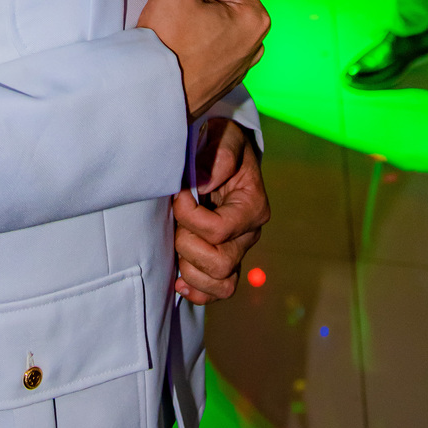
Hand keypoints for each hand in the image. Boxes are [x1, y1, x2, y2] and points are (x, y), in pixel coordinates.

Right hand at [137, 0, 268, 119]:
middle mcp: (254, 40)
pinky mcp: (220, 74)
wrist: (150, 99)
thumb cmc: (167, 46)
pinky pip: (210, 35)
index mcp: (253, 16)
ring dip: (194, 1)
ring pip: (215, 12)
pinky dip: (193, 24)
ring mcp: (239, 61)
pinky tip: (172, 23)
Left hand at [173, 119, 269, 303]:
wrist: (223, 150)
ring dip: (190, 269)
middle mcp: (248, 234)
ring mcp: (238, 250)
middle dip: (187, 244)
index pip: (218, 230)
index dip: (190, 217)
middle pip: (219, 263)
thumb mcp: (224, 137)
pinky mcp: (224, 260)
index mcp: (252, 206)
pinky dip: (196, 290)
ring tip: (177, 244)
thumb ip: (219, 156)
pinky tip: (178, 277)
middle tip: (176, 221)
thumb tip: (202, 183)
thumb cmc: (222, 142)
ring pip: (221, 284)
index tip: (178, 194)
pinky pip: (217, 291)